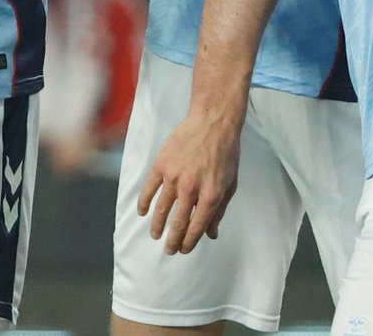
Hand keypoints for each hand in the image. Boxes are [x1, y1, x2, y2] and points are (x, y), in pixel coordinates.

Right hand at [137, 108, 241, 253]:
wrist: (213, 122)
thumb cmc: (225, 153)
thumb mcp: (230, 184)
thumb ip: (219, 210)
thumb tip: (212, 234)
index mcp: (211, 195)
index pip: (196, 227)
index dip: (189, 242)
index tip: (184, 250)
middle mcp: (191, 189)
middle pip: (177, 223)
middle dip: (172, 240)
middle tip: (169, 250)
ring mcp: (174, 176)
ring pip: (161, 209)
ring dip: (157, 226)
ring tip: (155, 235)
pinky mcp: (161, 165)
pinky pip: (149, 189)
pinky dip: (144, 203)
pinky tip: (142, 212)